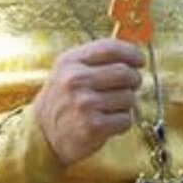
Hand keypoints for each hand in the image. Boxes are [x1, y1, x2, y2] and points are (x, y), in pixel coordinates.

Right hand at [33, 38, 141, 165]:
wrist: (43, 134)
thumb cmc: (63, 98)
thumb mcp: (69, 70)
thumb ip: (96, 58)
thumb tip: (134, 52)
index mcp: (70, 62)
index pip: (110, 48)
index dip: (131, 53)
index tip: (140, 60)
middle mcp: (76, 80)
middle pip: (125, 73)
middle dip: (134, 80)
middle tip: (130, 86)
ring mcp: (84, 104)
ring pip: (129, 97)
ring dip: (126, 104)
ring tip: (110, 107)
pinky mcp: (93, 127)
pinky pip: (126, 120)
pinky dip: (122, 122)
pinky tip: (107, 122)